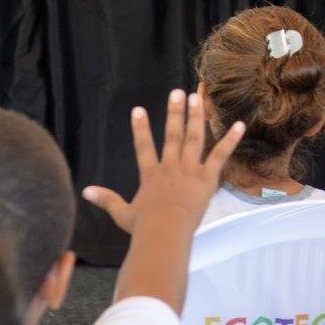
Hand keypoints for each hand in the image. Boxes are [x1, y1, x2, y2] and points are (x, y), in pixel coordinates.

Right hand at [83, 88, 244, 234]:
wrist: (164, 232)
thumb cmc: (144, 227)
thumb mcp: (121, 214)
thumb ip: (105, 199)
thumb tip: (85, 191)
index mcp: (151, 175)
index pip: (143, 146)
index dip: (140, 128)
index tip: (138, 110)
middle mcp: (170, 167)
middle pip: (172, 134)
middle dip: (174, 112)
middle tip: (177, 92)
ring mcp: (189, 170)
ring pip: (194, 138)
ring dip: (196, 116)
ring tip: (198, 97)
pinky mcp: (207, 178)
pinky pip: (220, 155)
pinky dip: (230, 140)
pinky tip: (239, 125)